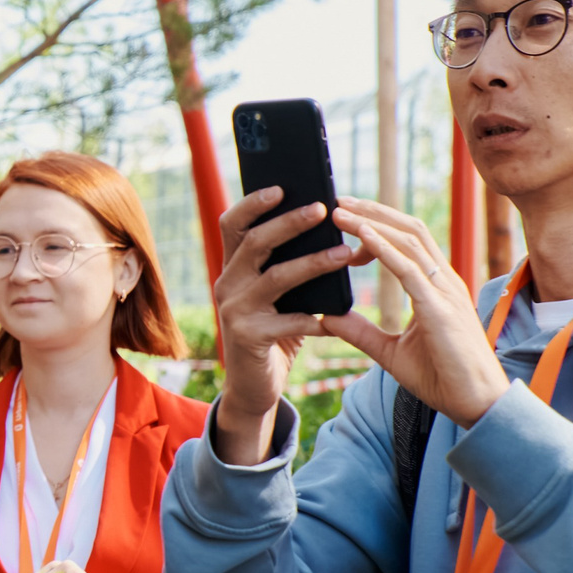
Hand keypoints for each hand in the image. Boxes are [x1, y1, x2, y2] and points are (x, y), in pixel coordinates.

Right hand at [210, 187, 373, 462]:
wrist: (254, 386)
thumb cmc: (275, 332)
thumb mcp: (282, 296)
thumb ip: (296, 267)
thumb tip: (344, 236)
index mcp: (233, 268)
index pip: (233, 223)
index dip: (253, 202)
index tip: (282, 186)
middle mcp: (227, 284)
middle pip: (254, 242)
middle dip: (290, 223)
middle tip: (323, 209)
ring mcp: (234, 311)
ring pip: (275, 278)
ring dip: (313, 263)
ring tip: (345, 254)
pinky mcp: (248, 338)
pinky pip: (288, 322)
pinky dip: (316, 318)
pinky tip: (337, 316)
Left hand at [318, 196, 509, 428]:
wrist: (477, 404)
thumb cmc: (443, 378)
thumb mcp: (390, 352)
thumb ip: (361, 332)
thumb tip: (327, 318)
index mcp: (436, 287)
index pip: (406, 241)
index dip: (376, 225)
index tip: (343, 217)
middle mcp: (444, 282)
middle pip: (408, 229)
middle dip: (372, 210)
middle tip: (336, 199)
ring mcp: (445, 292)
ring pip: (409, 241)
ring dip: (372, 222)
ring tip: (340, 211)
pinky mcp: (441, 309)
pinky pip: (410, 270)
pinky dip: (384, 249)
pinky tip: (361, 237)